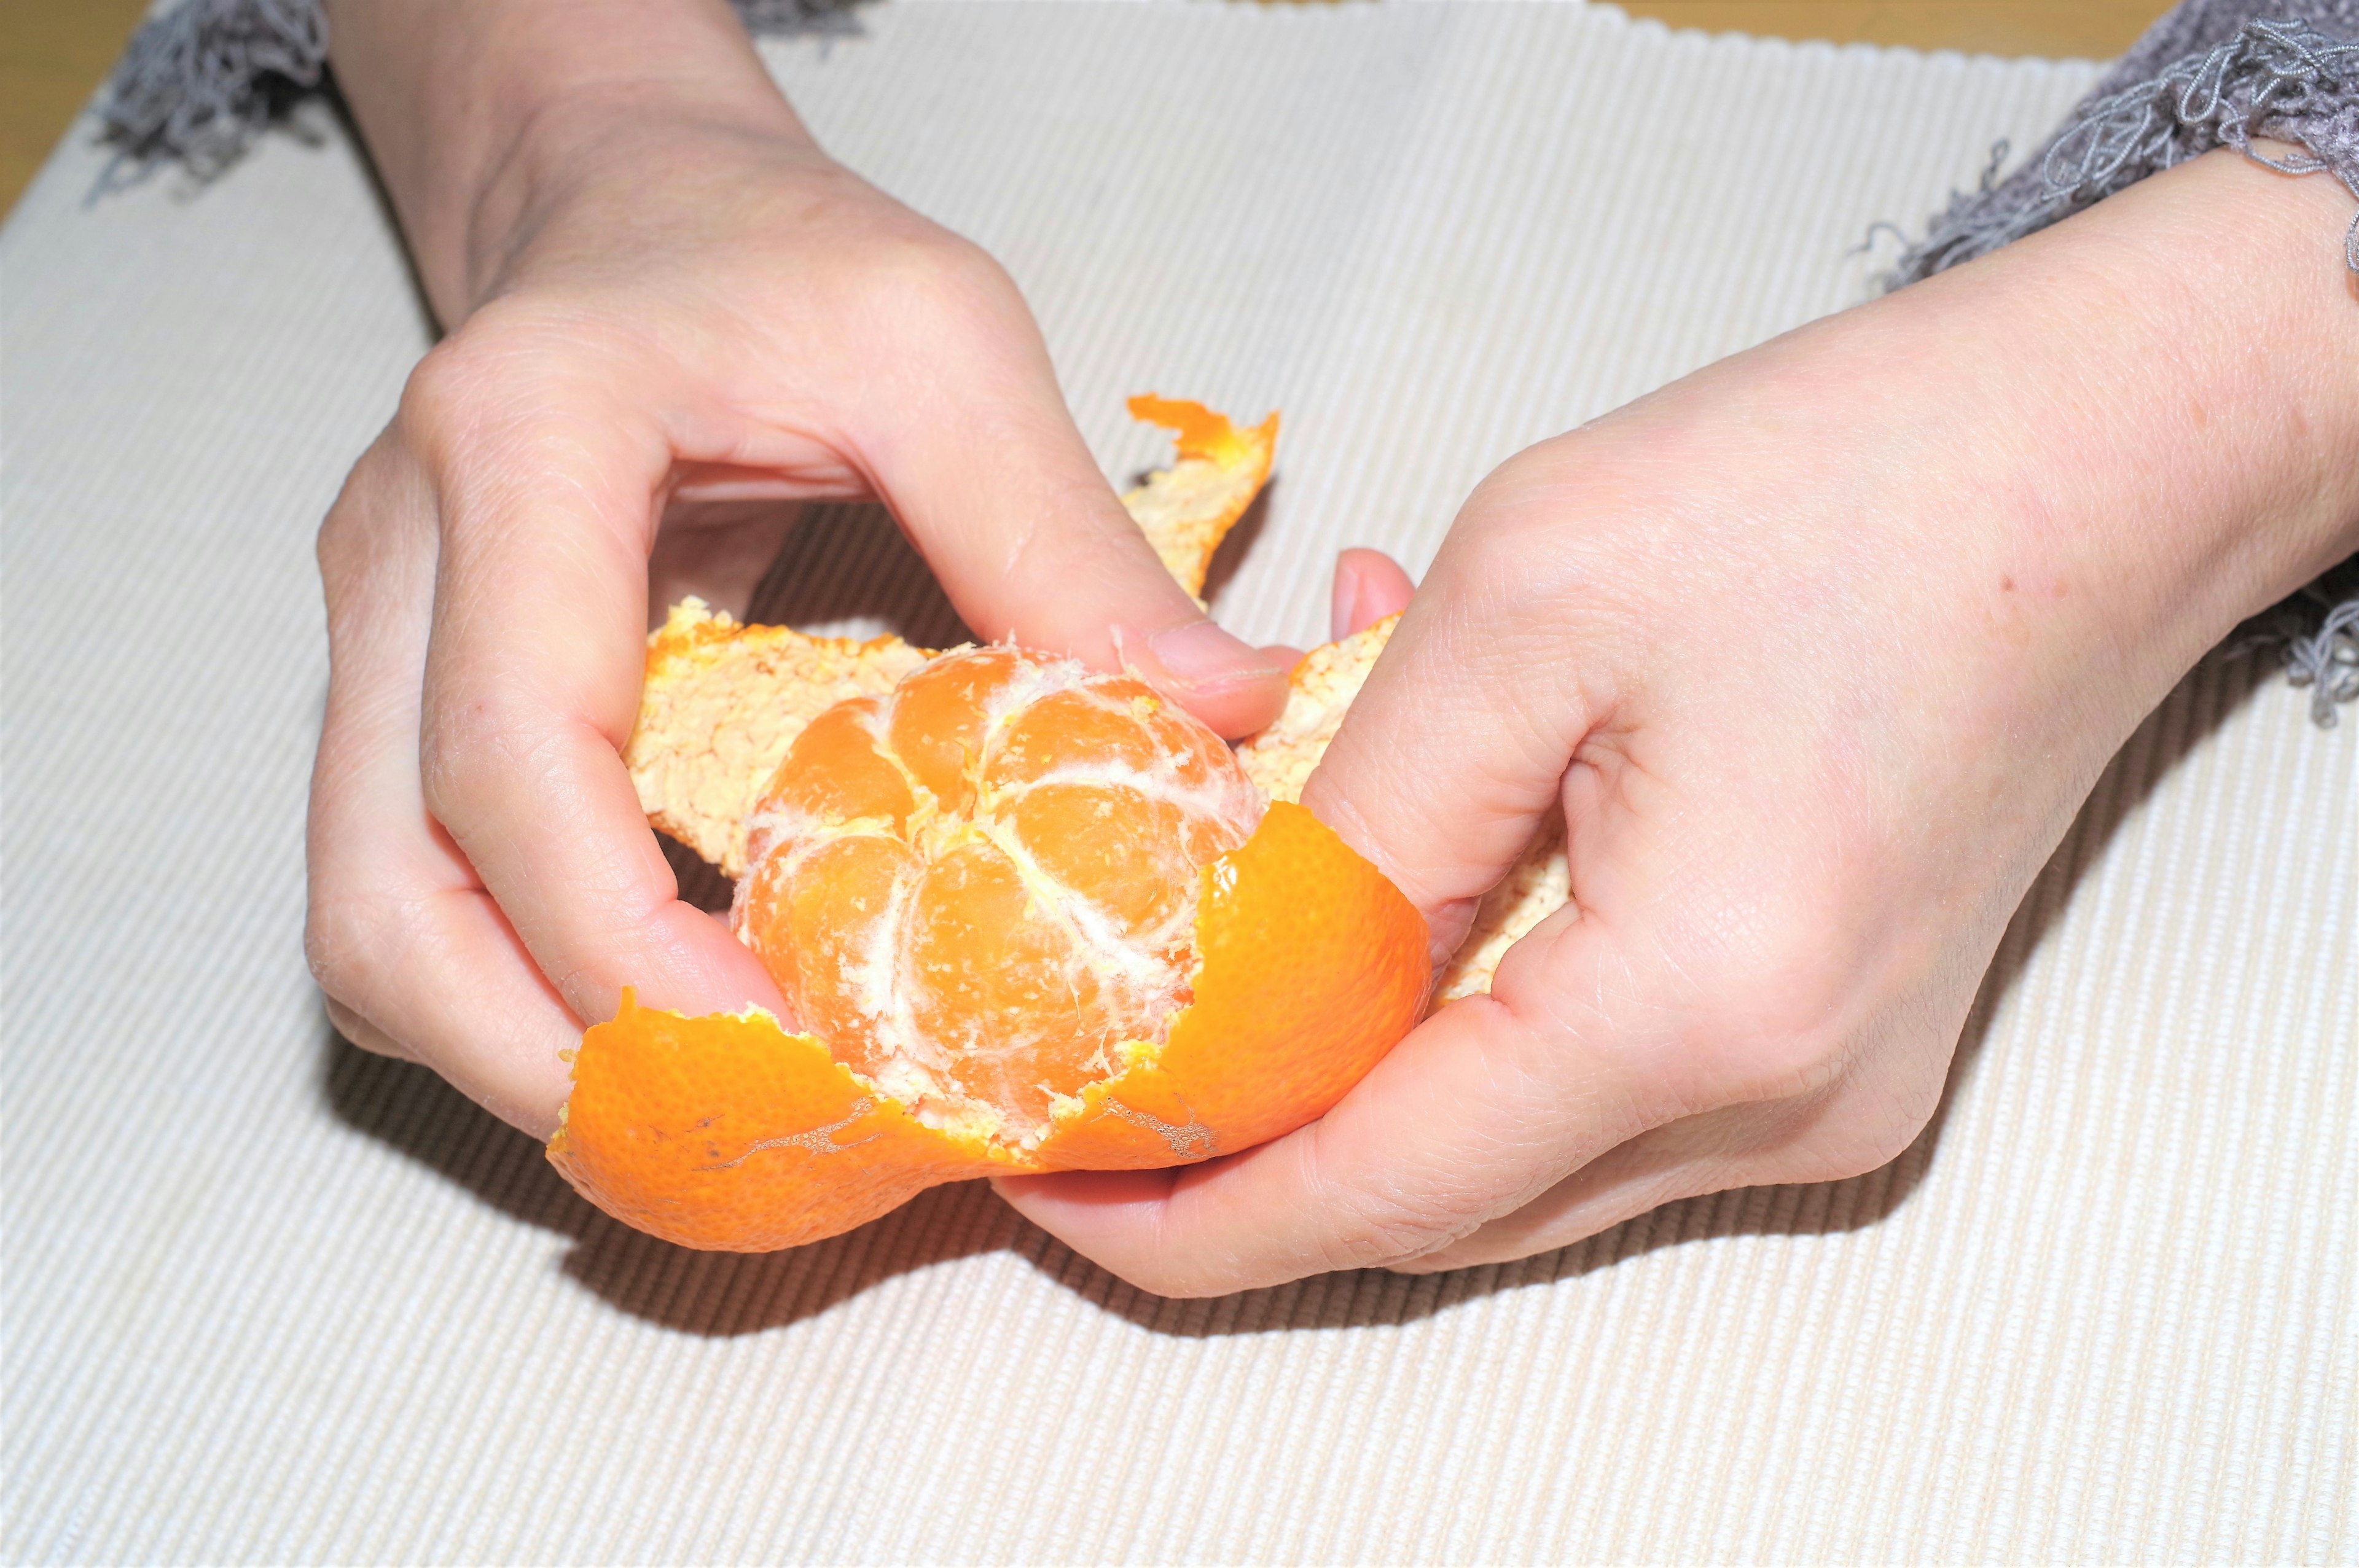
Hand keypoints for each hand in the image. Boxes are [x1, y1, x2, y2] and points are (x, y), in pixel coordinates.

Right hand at [304, 0, 1287, 1132]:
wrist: (629, 195)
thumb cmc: (777, 249)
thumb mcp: (945, 341)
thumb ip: (1065, 536)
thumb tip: (1223, 723)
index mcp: (520, 449)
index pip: (513, 758)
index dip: (633, 952)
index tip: (792, 1054)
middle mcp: (400, 558)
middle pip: (386, 899)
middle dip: (556, 1060)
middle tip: (749, 1135)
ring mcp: (378, 636)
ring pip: (372, 926)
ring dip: (526, 1056)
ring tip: (716, 1109)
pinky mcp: (400, 690)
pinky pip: (415, 896)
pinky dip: (527, 996)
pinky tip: (674, 1017)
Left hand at [998, 147, 2358, 1292]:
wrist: (2096, 459)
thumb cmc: (1840, 484)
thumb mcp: (1526, 599)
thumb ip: (1363, 816)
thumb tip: (1242, 961)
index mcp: (1705, 1002)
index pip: (1383, 1185)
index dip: (1189, 1208)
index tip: (1045, 1175)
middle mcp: (1782, 1099)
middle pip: (1442, 1196)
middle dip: (1251, 1152)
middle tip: (1094, 1076)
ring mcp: (1824, 1089)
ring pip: (1509, 1147)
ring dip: (1354, 1056)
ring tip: (1238, 918)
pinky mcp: (1832, 1038)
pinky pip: (1595, 1071)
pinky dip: (1466, 1001)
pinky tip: (1407, 858)